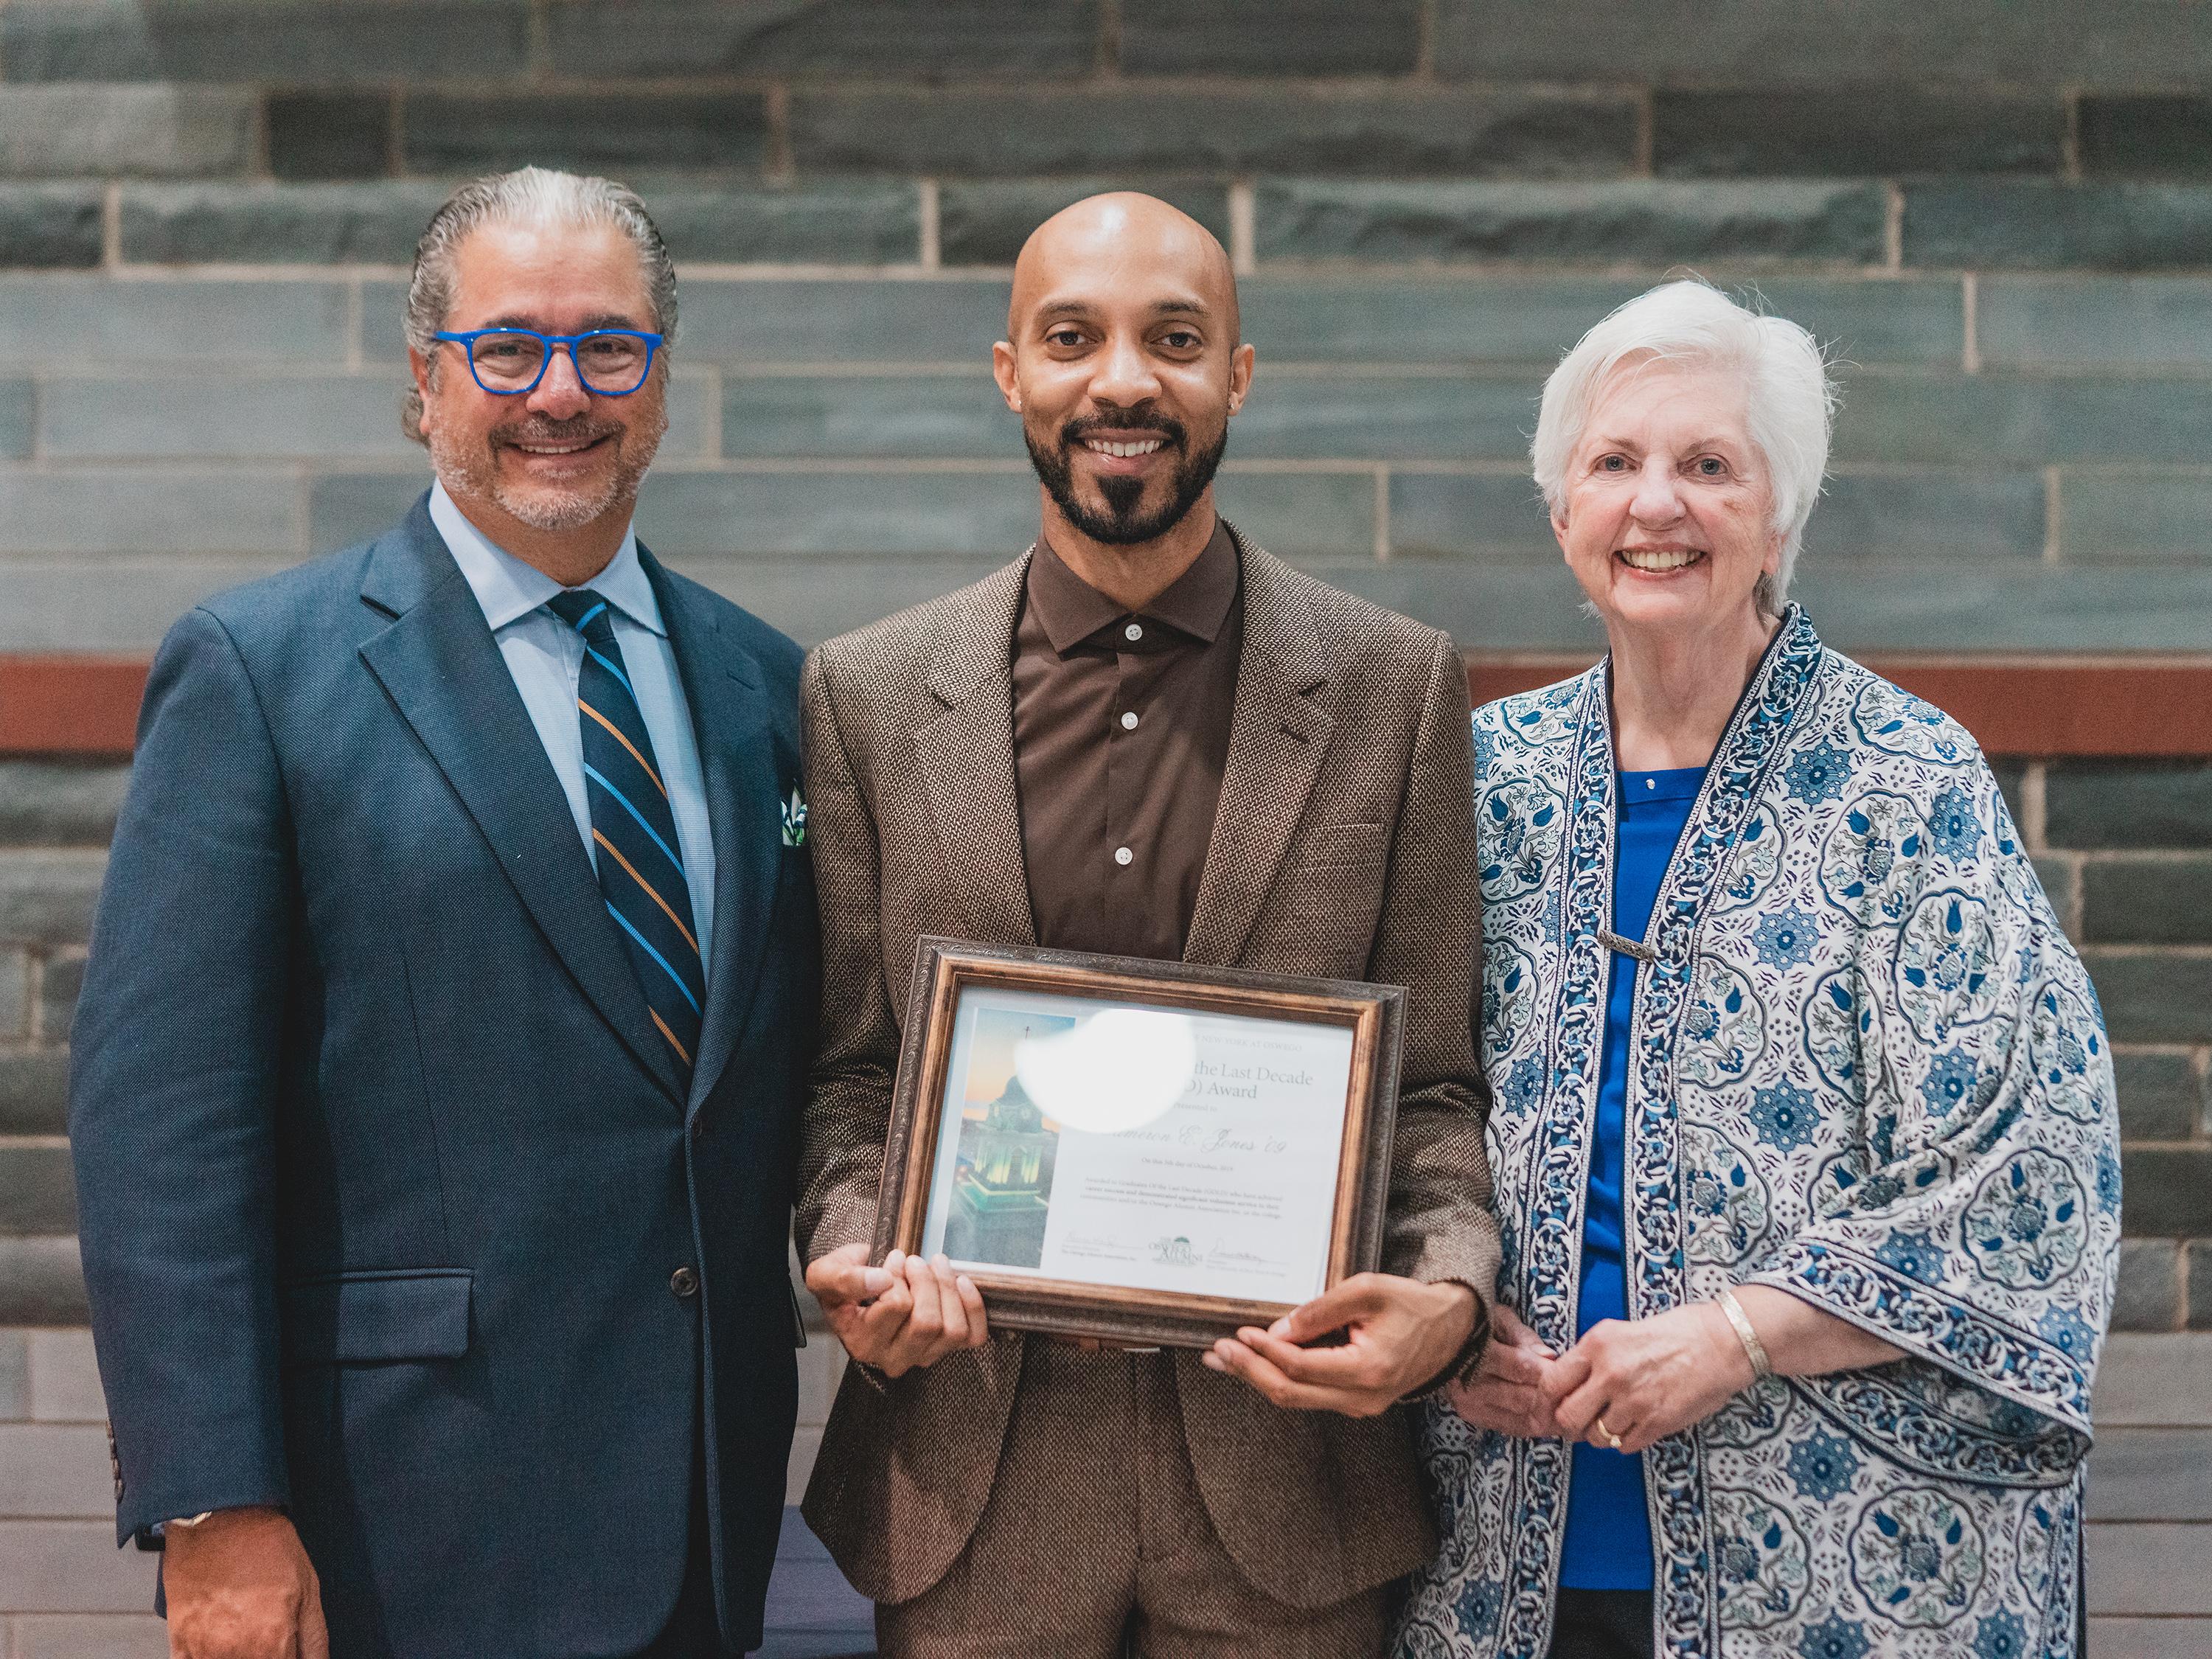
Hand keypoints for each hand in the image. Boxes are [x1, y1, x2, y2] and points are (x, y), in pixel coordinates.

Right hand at [162, 1506, 326, 1658]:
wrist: (220, 1517)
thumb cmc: (266, 1546)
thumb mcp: (308, 1587)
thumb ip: (314, 1638)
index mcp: (274, 1639)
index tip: (289, 1651)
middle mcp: (237, 1650)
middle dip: (269, 1656)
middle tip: (271, 1640)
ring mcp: (204, 1649)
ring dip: (240, 1656)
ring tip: (246, 1632)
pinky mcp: (179, 1641)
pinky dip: (208, 1658)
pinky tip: (222, 1642)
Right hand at [803, 1243, 987, 1378]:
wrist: (856, 1293)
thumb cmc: (843, 1284)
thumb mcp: (826, 1274)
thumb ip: (845, 1278)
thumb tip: (880, 1281)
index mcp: (862, 1342)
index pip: (896, 1307)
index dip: (899, 1276)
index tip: (894, 1258)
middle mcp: (892, 1358)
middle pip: (927, 1323)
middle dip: (927, 1281)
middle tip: (916, 1260)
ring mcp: (921, 1357)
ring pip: (952, 1330)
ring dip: (949, 1289)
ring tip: (937, 1265)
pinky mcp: (945, 1349)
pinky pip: (972, 1337)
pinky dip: (973, 1307)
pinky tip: (962, 1282)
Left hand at [1201, 1273, 1476, 1418]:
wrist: (1450, 1329)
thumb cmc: (1411, 1304)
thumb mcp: (1367, 1291)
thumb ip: (1321, 1310)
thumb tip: (1278, 1331)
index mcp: (1368, 1370)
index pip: (1302, 1367)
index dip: (1266, 1351)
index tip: (1240, 1332)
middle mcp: (1362, 1398)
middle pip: (1291, 1393)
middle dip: (1250, 1372)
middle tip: (1217, 1353)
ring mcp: (1360, 1405)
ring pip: (1297, 1398)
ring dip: (1259, 1377)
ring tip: (1225, 1359)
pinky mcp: (1356, 1402)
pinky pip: (1310, 1395)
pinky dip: (1281, 1378)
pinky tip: (1257, 1364)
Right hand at [1445, 1302, 1564, 1437]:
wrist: (1437, 1342)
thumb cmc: (1472, 1324)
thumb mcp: (1496, 1318)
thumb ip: (1523, 1337)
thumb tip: (1549, 1357)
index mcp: (1474, 1353)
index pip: (1520, 1367)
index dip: (1550, 1373)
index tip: (1575, 1374)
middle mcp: (1468, 1384)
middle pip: (1523, 1398)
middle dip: (1555, 1400)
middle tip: (1582, 1399)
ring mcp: (1470, 1405)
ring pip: (1520, 1418)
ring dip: (1550, 1419)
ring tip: (1576, 1416)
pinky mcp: (1474, 1417)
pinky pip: (1512, 1429)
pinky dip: (1536, 1428)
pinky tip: (1555, 1425)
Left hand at [1540, 1302, 1752, 1455]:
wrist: (1719, 1343)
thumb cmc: (1670, 1333)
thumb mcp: (1618, 1332)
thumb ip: (1589, 1357)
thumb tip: (1564, 1385)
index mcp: (1596, 1345)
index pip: (1550, 1383)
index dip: (1547, 1400)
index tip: (1552, 1406)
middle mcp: (1610, 1373)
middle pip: (1567, 1417)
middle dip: (1569, 1424)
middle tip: (1579, 1421)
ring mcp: (1634, 1401)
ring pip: (1595, 1436)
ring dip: (1599, 1434)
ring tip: (1612, 1421)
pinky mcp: (1657, 1423)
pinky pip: (1623, 1445)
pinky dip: (1624, 1440)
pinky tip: (1634, 1425)